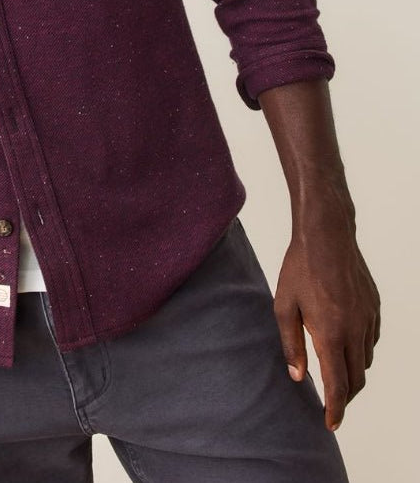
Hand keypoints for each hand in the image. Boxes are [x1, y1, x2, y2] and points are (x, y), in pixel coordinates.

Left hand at [273, 216, 379, 431]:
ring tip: (335, 372)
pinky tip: (345, 344)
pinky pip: (371, 341)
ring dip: (353, 373)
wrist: (327, 235)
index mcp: (330, 332)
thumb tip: (298, 376)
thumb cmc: (299, 268)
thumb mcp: (284, 306)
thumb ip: (291, 344)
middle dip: (345, 397)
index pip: (338, 385)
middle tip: (331, 403)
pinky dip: (360, 351)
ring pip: (365, 361)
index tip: (331, 424)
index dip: (336, 409)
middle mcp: (354, 330)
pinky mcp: (374, 308)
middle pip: (356, 380)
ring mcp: (368, 319)